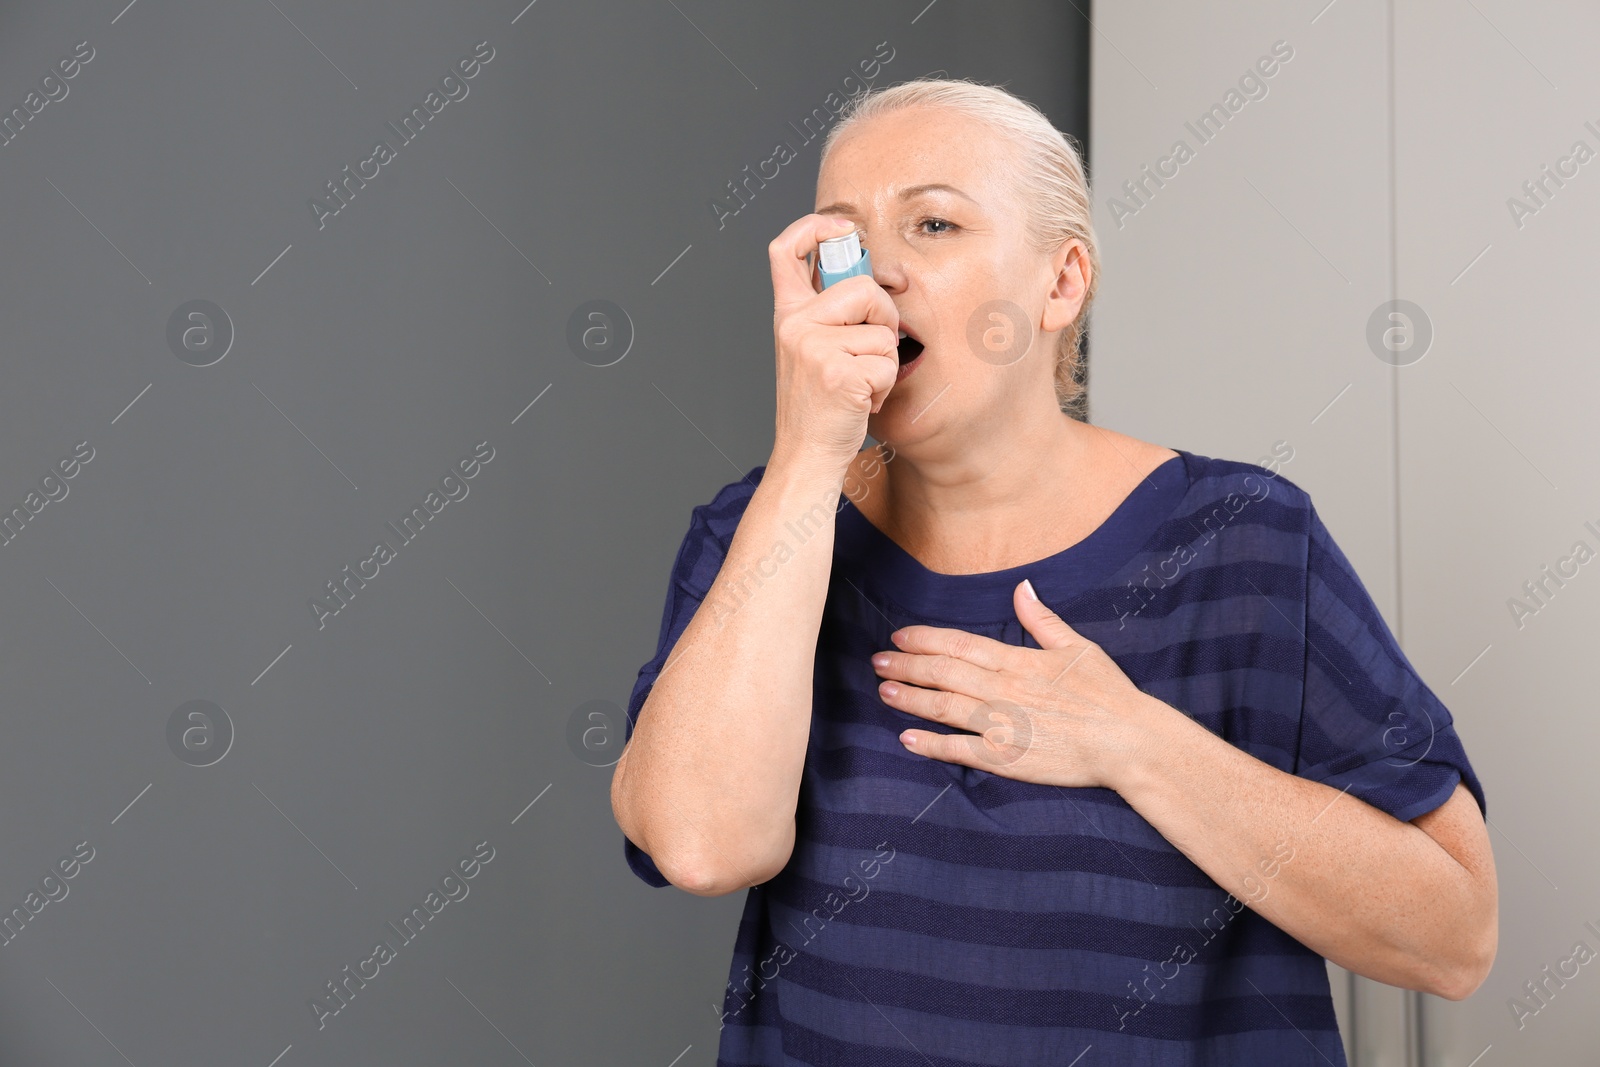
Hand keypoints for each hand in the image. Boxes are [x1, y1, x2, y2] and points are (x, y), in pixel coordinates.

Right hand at [768, 213, 900, 478]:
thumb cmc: (820, 405)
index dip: (814, 226)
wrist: (807, 454)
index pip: (785, 250)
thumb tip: (875, 278)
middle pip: (862, 288)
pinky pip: (886, 364)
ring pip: (882, 332)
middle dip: (884, 318)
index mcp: (788, 314)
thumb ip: (831, 313)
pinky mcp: (836, 372)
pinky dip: (883, 388)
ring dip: (883, 363)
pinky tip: (859, 402)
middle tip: (871, 351)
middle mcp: (794, 325)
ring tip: (857, 385)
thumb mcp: (812, 349)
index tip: (844, 229)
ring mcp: (813, 347)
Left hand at [869, 579, 1163, 790]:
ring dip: (910, 699)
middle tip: (878, 662)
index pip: (959, 644)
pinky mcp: (1007, 759)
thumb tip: (1021, 588)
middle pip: (943, 673)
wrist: (1128, 741)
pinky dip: (931, 745)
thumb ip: (1042, 619)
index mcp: (1018, 661)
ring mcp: (1002, 725)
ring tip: (884, 692)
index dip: (924, 639)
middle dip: (906, 666)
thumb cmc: (1108, 694)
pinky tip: (908, 739)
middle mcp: (1003, 690)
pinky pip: (960, 751)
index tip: (899, 636)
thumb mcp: (1078, 647)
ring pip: (944, 708)